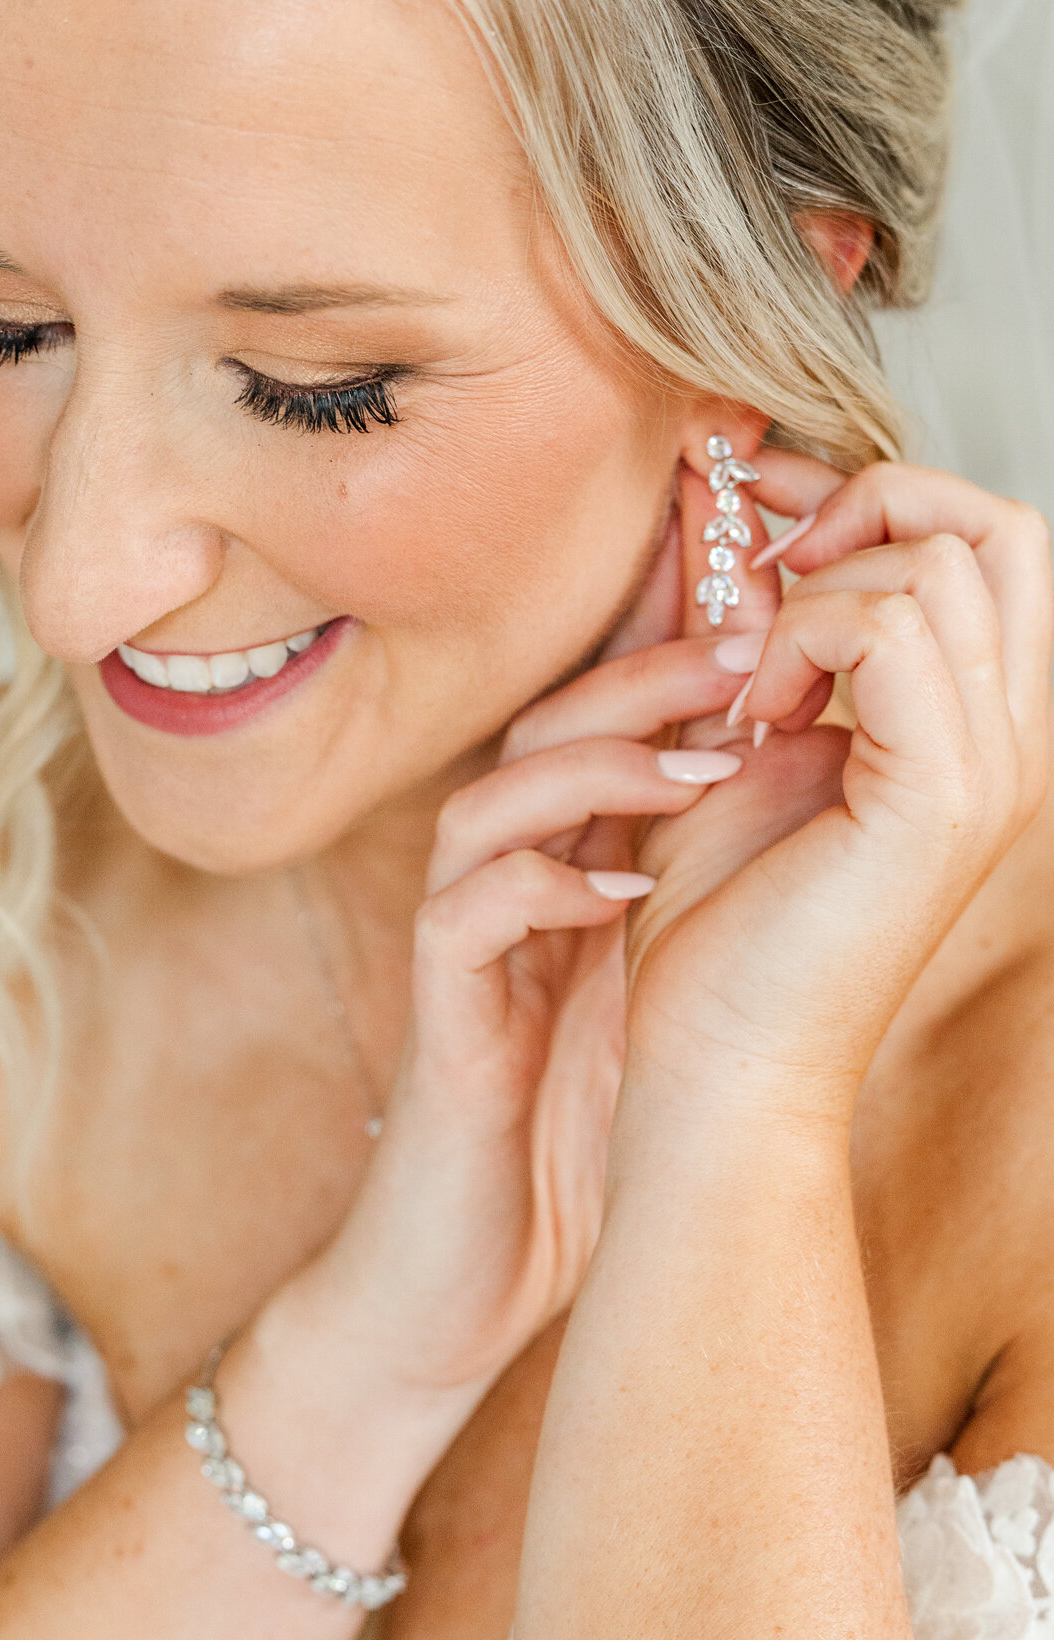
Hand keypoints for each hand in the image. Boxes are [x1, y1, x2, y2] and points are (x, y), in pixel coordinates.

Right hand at [285, 621, 756, 1407]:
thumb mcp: (666, 993)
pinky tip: (625, 894)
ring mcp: (467, 952)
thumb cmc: (585, 1133)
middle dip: (643, 674)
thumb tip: (812, 788)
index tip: (760, 589)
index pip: (608, 730)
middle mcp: (509, 891)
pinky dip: (539, 887)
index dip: (668, 647)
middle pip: (544, 732)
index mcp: (570, 875)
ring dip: (597, 766)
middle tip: (746, 639)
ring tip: (705, 762)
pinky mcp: (442, 1022)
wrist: (480, 1275)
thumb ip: (702, 890)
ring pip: (491, 802)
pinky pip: (464, 917)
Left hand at [625, 457, 1053, 1113]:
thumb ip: (754, 634)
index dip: (878, 492)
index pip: (986, 546)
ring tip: (750, 692)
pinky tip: (750, 721)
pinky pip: (887, 628)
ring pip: (938, 565)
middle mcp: (1009, 741)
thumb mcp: (735, 741)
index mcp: (974, 728)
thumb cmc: (720, 918)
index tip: (760, 499)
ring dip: (814, 596)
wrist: (720, 1057)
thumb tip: (726, 513)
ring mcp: (991, 769)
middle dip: (874, 503)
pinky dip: (799, 642)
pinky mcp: (942, 796)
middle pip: (1000, 528)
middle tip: (769, 566)